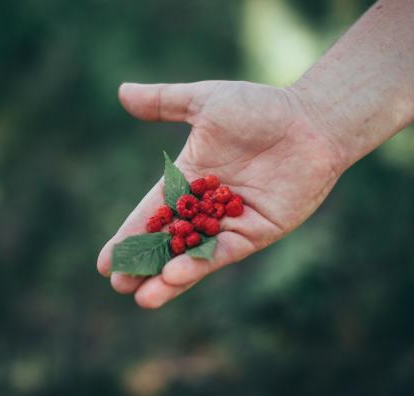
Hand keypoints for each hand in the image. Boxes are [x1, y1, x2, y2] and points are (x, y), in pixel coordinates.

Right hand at [97, 80, 343, 307]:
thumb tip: (121, 92)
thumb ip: (163, 102)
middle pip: (169, 241)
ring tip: (142, 295)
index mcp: (187, 179)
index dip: (129, 236)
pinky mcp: (255, 232)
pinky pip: (223, 251)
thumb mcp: (204, 102)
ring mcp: (229, 222)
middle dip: (145, 264)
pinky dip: (200, 264)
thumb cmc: (259, 108)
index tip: (105, 262)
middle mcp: (205, 206)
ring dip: (168, 277)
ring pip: (194, 254)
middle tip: (119, 284)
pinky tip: (175, 276)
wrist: (309, 121)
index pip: (151, 213)